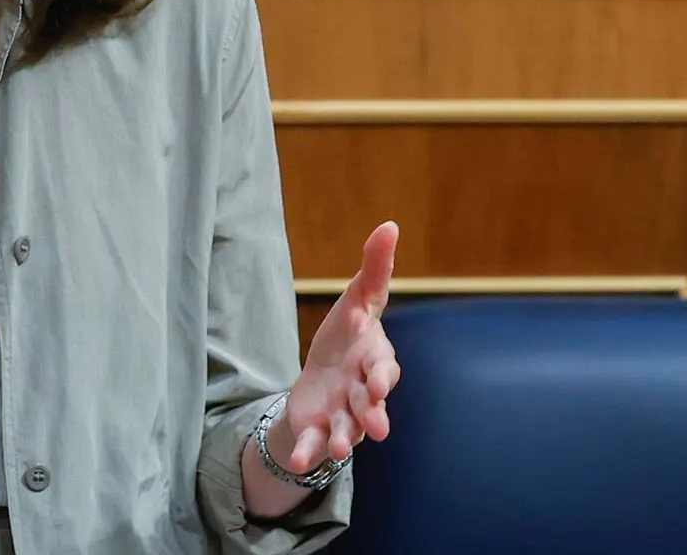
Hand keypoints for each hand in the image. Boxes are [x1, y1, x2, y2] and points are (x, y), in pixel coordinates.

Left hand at [279, 221, 399, 472]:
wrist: (325, 377)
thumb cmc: (348, 335)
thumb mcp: (358, 299)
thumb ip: (375, 268)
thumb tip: (390, 224)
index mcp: (375, 361)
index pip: (383, 368)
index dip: (381, 375)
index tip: (378, 381)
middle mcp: (364, 393)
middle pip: (370, 404)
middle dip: (373, 414)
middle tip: (377, 427)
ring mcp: (343, 416)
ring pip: (347, 431)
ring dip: (342, 441)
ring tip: (337, 451)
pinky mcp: (318, 430)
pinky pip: (314, 445)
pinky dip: (307, 454)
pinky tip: (297, 462)